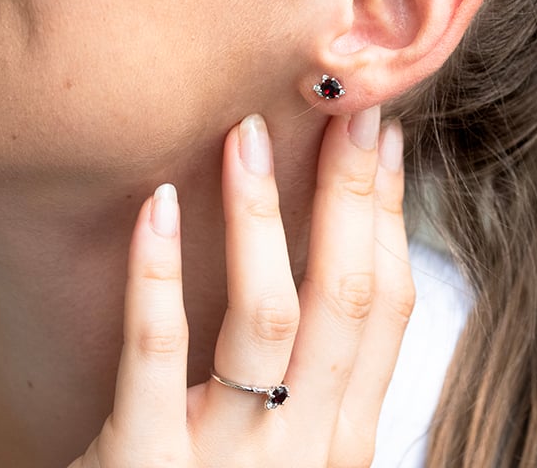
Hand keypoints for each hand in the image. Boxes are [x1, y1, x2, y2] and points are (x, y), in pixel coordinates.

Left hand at [71, 107, 412, 467]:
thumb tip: (342, 263)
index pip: (386, 308)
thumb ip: (318, 376)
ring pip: (266, 316)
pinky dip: (158, 273)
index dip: (391, 216)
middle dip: (353, 194)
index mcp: (344, 434)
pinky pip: (156, 355)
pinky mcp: (145, 464)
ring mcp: (229, 458)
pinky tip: (157, 204)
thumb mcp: (294, 447)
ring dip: (261, 216)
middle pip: (344, 298)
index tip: (387, 141)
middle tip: (348, 105)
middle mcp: (305, 446)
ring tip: (248, 134)